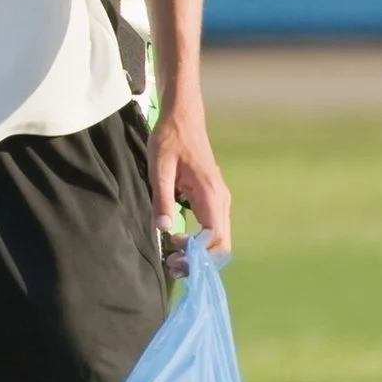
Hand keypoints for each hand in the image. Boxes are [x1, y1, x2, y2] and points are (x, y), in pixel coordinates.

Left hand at [151, 101, 231, 273]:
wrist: (183, 118)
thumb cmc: (170, 140)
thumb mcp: (159, 168)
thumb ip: (162, 198)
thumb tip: (163, 230)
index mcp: (211, 195)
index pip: (215, 238)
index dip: (197, 253)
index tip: (173, 253)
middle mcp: (221, 201)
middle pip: (221, 244)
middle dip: (199, 260)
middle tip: (171, 263)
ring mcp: (220, 201)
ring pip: (219, 238)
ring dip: (199, 252)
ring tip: (172, 255)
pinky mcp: (214, 199)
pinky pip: (213, 228)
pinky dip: (200, 241)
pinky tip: (178, 241)